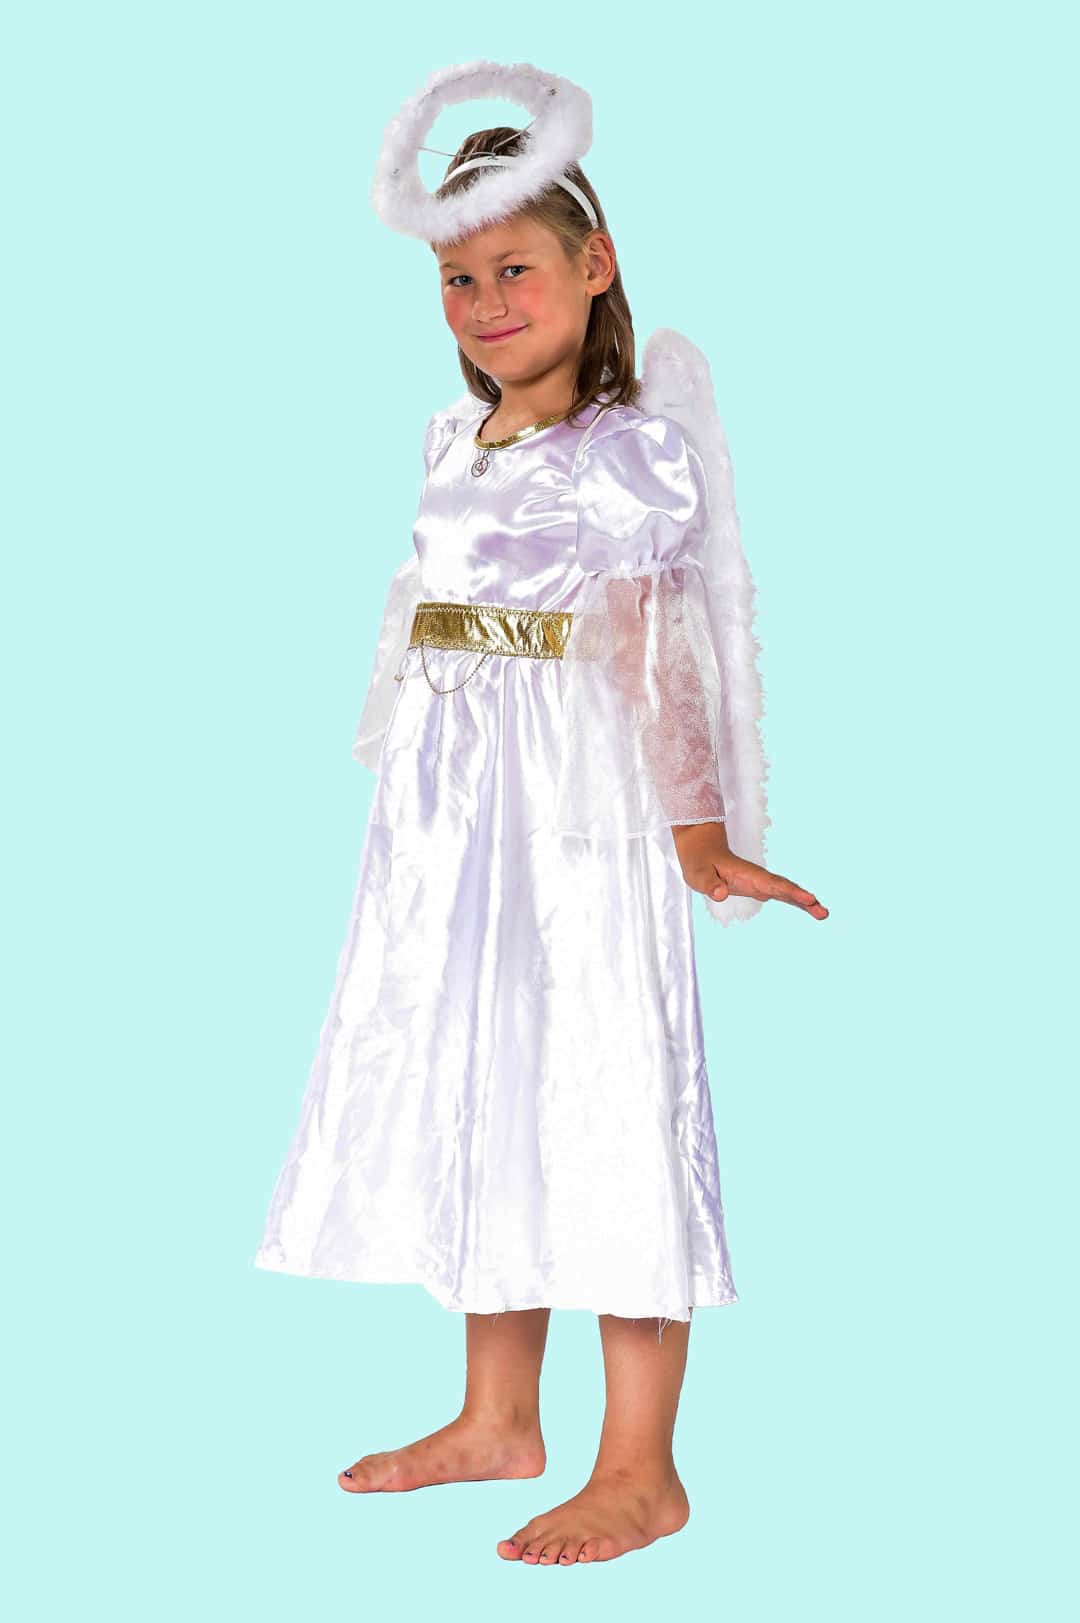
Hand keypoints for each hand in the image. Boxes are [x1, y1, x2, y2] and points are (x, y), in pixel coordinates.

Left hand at [671, 822, 828, 919]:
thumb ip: (709, 884)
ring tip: (824, 914)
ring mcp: (761, 882)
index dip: (790, 891)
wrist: (703, 851)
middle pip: (786, 888)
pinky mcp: (760, 888)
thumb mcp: (698, 874)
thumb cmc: (699, 862)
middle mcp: (758, 877)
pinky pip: (781, 895)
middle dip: (805, 899)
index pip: (772, 884)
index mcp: (747, 874)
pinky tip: (810, 910)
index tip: (808, 898)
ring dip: (805, 903)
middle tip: (823, 912)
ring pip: (787, 892)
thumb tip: (720, 894)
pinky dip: (796, 902)